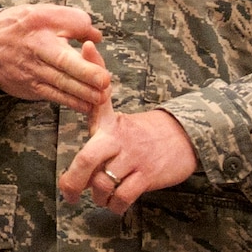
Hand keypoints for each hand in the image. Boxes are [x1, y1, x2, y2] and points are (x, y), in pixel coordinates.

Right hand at [0, 4, 111, 114]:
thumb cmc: (20, 27)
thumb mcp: (43, 14)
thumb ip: (73, 21)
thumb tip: (96, 37)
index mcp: (40, 32)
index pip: (64, 43)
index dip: (83, 57)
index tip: (100, 62)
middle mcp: (35, 55)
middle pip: (63, 68)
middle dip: (86, 78)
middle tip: (105, 85)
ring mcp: (31, 74)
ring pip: (60, 85)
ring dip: (82, 94)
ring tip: (101, 98)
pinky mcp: (30, 88)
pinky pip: (53, 96)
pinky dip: (71, 102)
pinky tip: (86, 105)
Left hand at [58, 53, 197, 211]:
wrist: (183, 139)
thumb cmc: (137, 131)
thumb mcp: (112, 113)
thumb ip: (93, 94)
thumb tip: (87, 46)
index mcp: (107, 122)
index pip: (95, 100)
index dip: (91, 82)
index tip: (84, 60)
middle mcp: (117, 140)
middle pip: (86, 160)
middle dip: (72, 182)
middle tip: (67, 194)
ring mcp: (133, 158)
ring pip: (103, 184)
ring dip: (97, 196)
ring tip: (99, 196)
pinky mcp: (147, 176)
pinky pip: (123, 197)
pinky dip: (116, 205)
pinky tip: (115, 203)